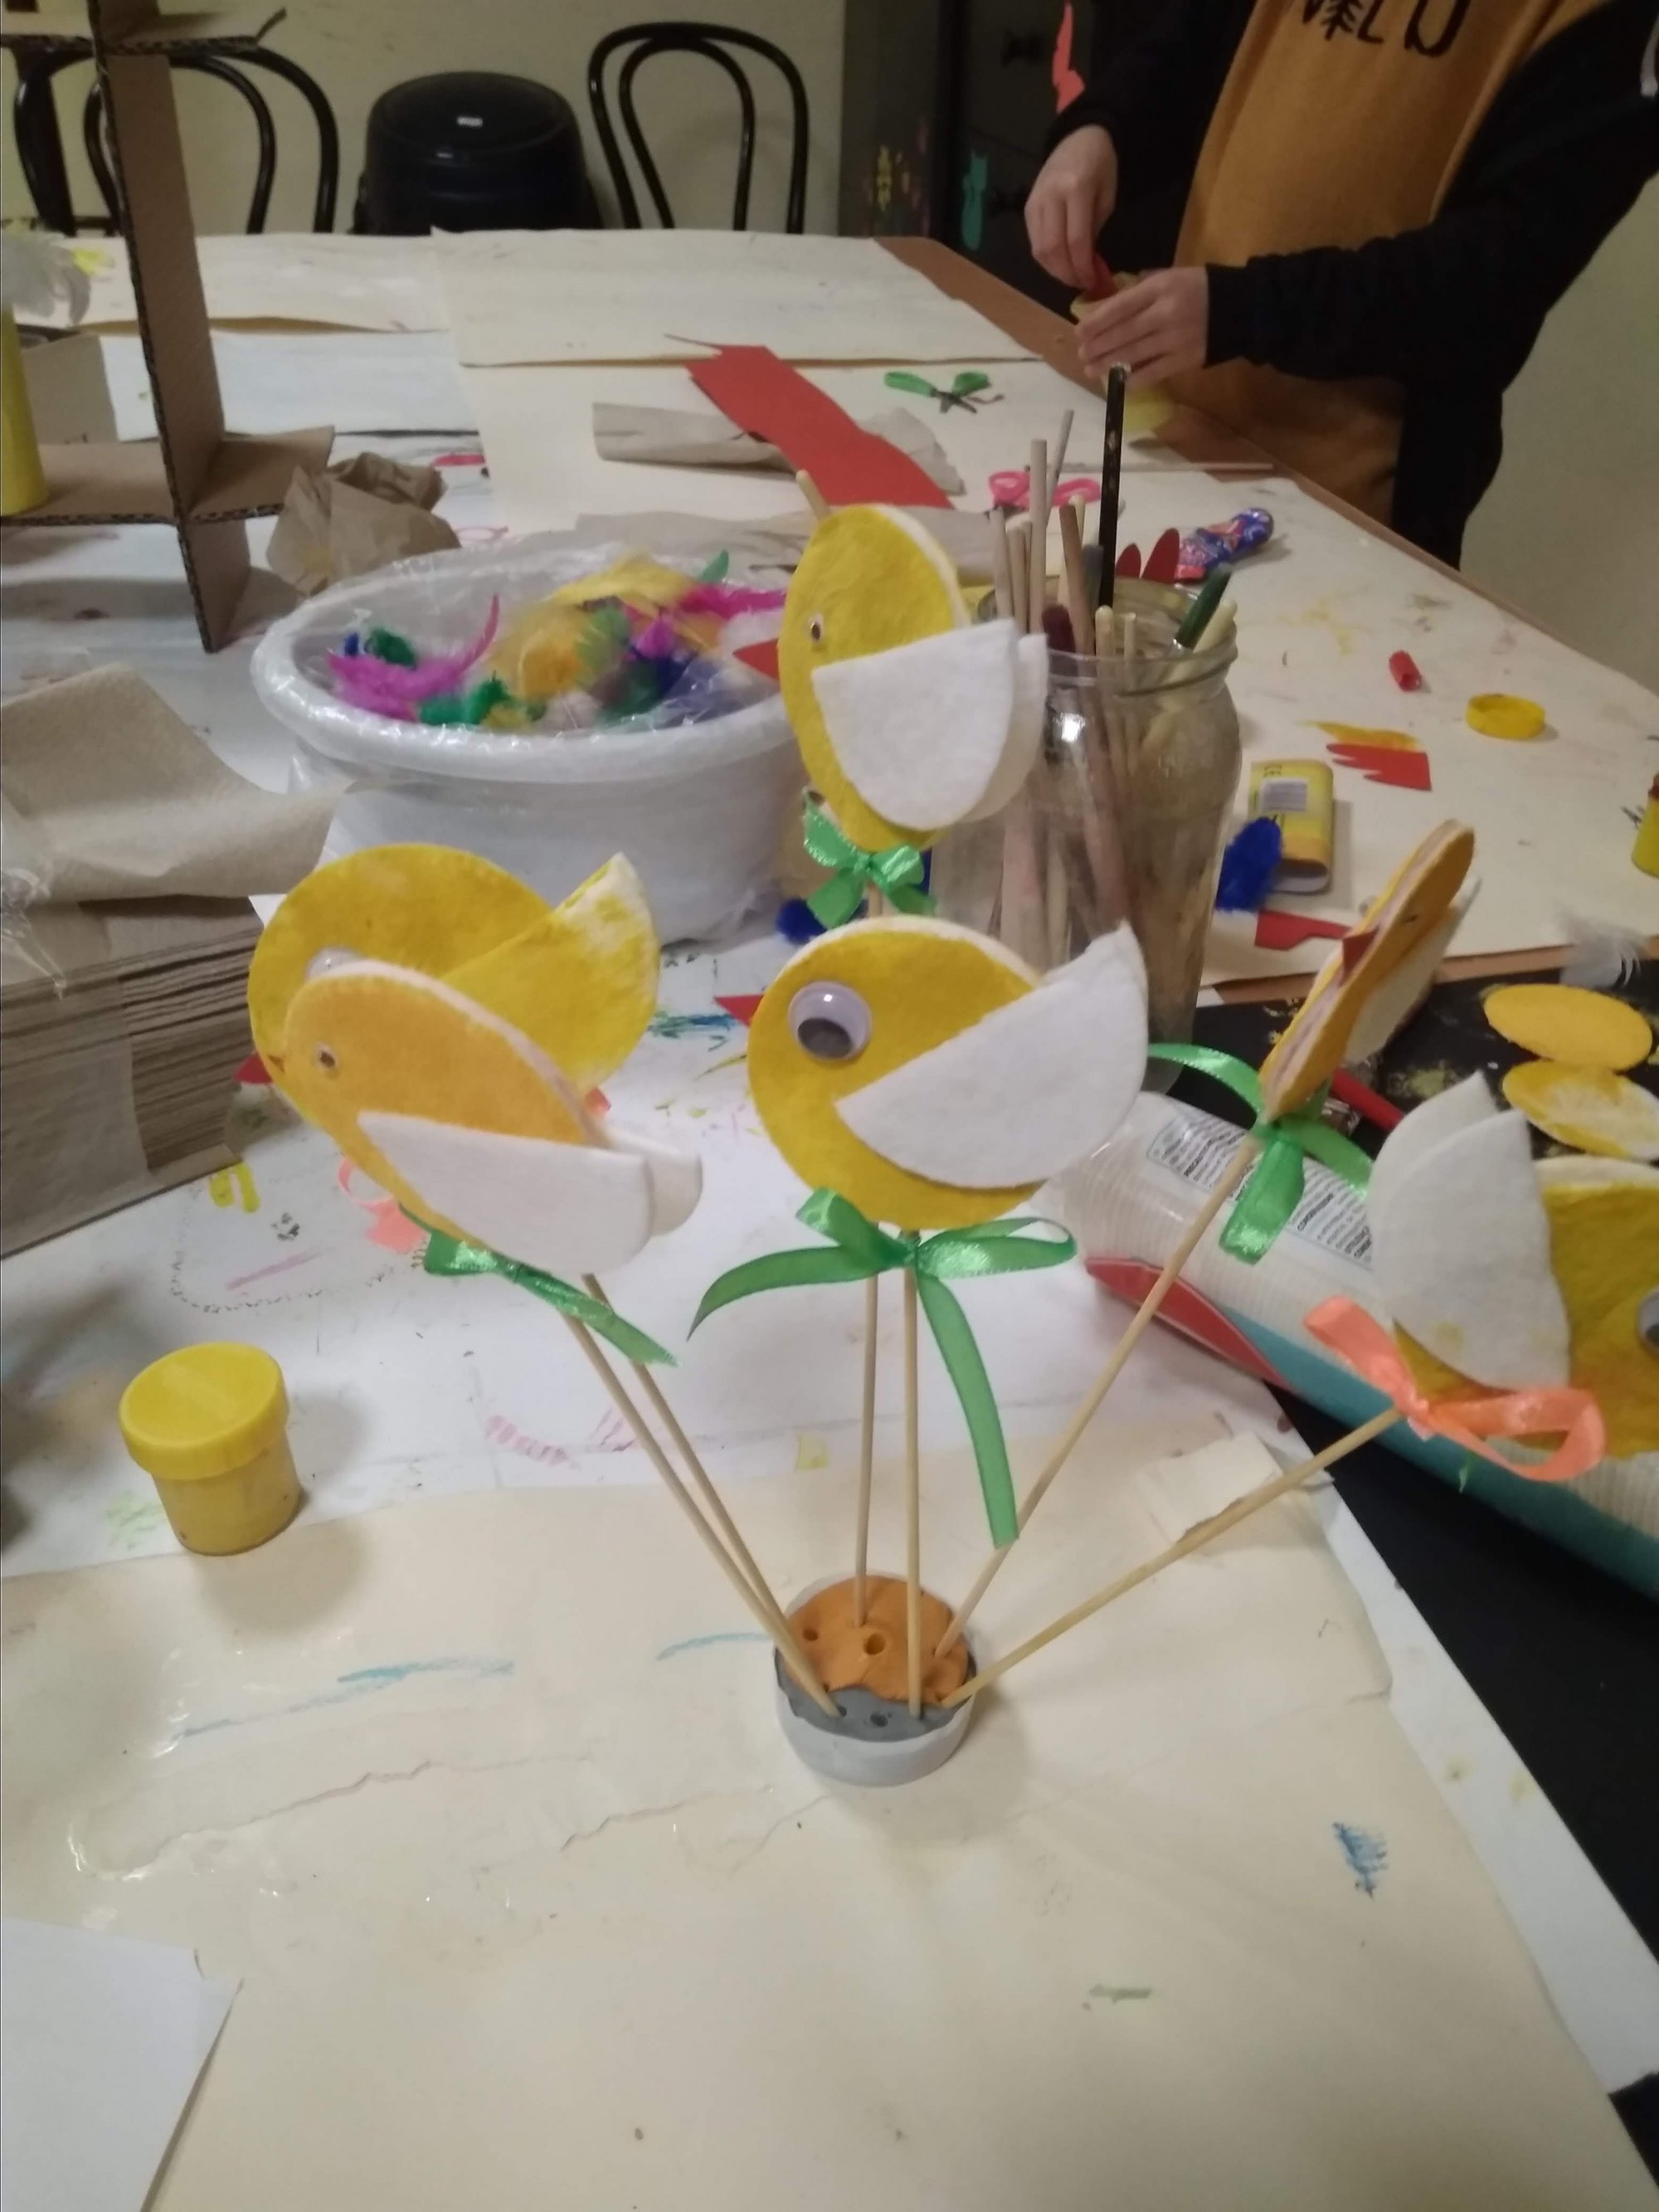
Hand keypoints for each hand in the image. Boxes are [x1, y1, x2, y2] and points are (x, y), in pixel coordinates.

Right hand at [1025, 126, 1117, 290]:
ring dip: (1055, 270)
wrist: (1079, 138)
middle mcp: (1051, 196)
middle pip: (1052, 249)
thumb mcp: (1108, 197)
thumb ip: (1095, 231)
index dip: (1083, 267)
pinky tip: (1060, 262)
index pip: (1075, 240)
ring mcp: (1035, 202)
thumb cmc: (1100, 166)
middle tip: (1081, 283)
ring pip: (1038, 249)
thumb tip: (1087, 264)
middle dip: (1067, 273)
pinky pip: (1033, 242)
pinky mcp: (1027, 207)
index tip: (1092, 281)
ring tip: (1071, 275)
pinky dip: (1046, 259)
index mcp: (1075, 190)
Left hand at [1077, 267, 1209, 385]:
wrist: (1239, 307)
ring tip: (1090, 369)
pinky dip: (1135, 379)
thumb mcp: (1169, 277)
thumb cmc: (1198, 288)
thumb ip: (1141, 290)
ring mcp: (1175, 339)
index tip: (1079, 331)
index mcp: (1160, 288)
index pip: (1121, 306)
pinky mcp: (1184, 359)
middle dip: (1099, 346)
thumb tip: (1108, 307)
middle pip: (1124, 332)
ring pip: (1134, 354)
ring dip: (1109, 364)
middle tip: (1081, 354)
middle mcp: (1165, 313)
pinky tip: (1119, 384)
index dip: (1097, 321)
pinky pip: (1154, 372)